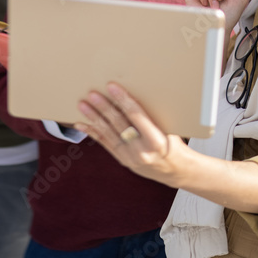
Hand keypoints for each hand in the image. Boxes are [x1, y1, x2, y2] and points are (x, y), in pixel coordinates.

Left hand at [75, 83, 189, 186]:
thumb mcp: (169, 129)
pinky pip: (105, 144)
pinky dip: (92, 132)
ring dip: (94, 118)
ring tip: (83, 105)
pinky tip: (81, 124)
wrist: (176, 171)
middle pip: (119, 124)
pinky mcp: (122, 160)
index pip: (136, 115)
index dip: (123, 100)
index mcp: (156, 140)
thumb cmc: (174, 143)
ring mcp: (130, 157)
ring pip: (108, 134)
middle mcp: (142, 150)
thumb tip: (130, 95)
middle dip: (104, 108)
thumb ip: (151, 116)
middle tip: (92, 94)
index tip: (112, 86)